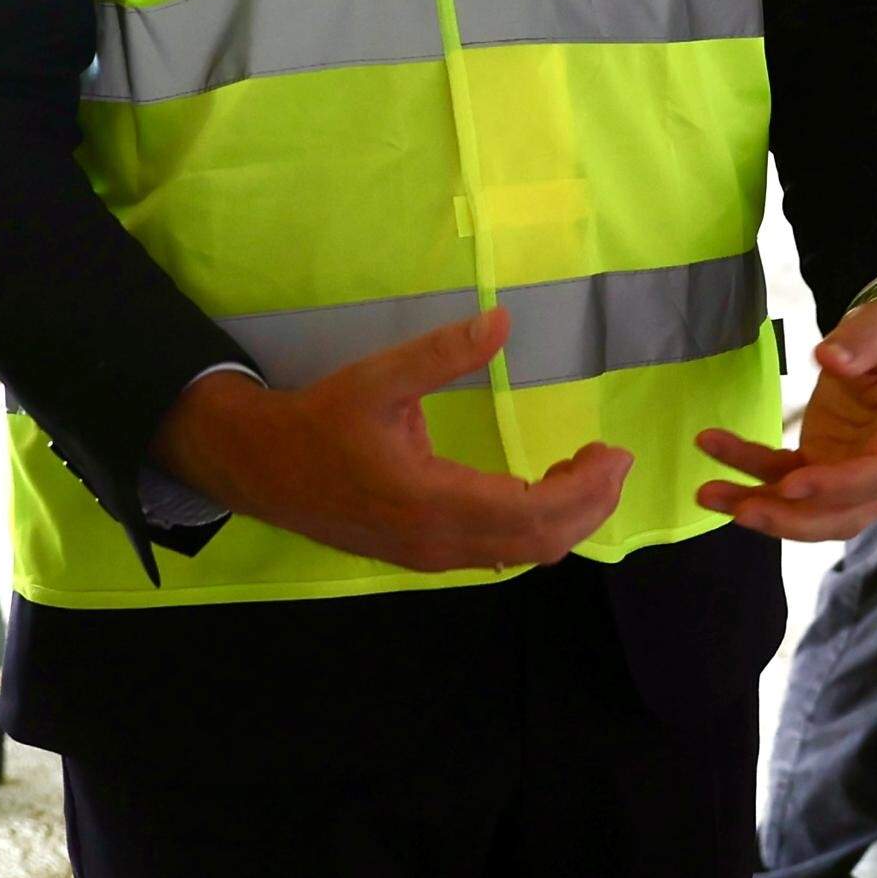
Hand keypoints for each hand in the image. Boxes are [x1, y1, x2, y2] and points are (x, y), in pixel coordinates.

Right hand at [156, 307, 630, 573]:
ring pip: (520, 555)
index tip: (612, 452)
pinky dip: (534, 529)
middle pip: (539, 543)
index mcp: (430, 500)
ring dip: (564, 519)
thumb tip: (502, 321)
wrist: (262, 469)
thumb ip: (441, 353)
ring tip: (588, 471)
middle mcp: (437, 541)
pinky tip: (543, 491)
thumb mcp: (378, 378)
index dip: (585, 489)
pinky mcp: (423, 556)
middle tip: (614, 461)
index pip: (534, 512)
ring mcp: (430, 556)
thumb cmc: (320, 422)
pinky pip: (496, 554)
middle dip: (590, 506)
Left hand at [695, 294, 876, 540]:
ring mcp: (848, 473)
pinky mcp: (819, 465)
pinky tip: (714, 450)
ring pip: (807, 510)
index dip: (836, 487)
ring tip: (709, 493)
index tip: (791, 485)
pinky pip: (782, 479)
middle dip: (791, 519)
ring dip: (760, 507)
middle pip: (842, 515)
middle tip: (744, 511)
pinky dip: (748, 475)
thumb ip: (864, 341)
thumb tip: (830, 358)